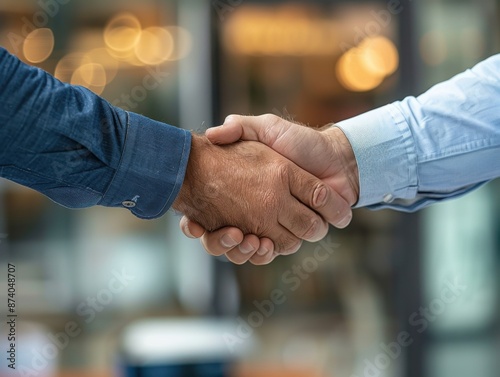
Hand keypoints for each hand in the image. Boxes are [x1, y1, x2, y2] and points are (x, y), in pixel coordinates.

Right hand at [180, 115, 359, 264]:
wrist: (338, 159)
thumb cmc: (301, 141)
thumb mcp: (267, 128)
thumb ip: (242, 127)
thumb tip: (212, 134)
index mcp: (245, 191)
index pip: (211, 214)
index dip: (195, 224)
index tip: (192, 225)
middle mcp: (255, 211)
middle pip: (224, 239)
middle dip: (219, 243)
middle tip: (226, 233)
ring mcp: (274, 224)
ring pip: (246, 249)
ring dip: (241, 250)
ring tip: (245, 239)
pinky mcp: (294, 234)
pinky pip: (275, 250)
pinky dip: (265, 253)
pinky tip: (261, 244)